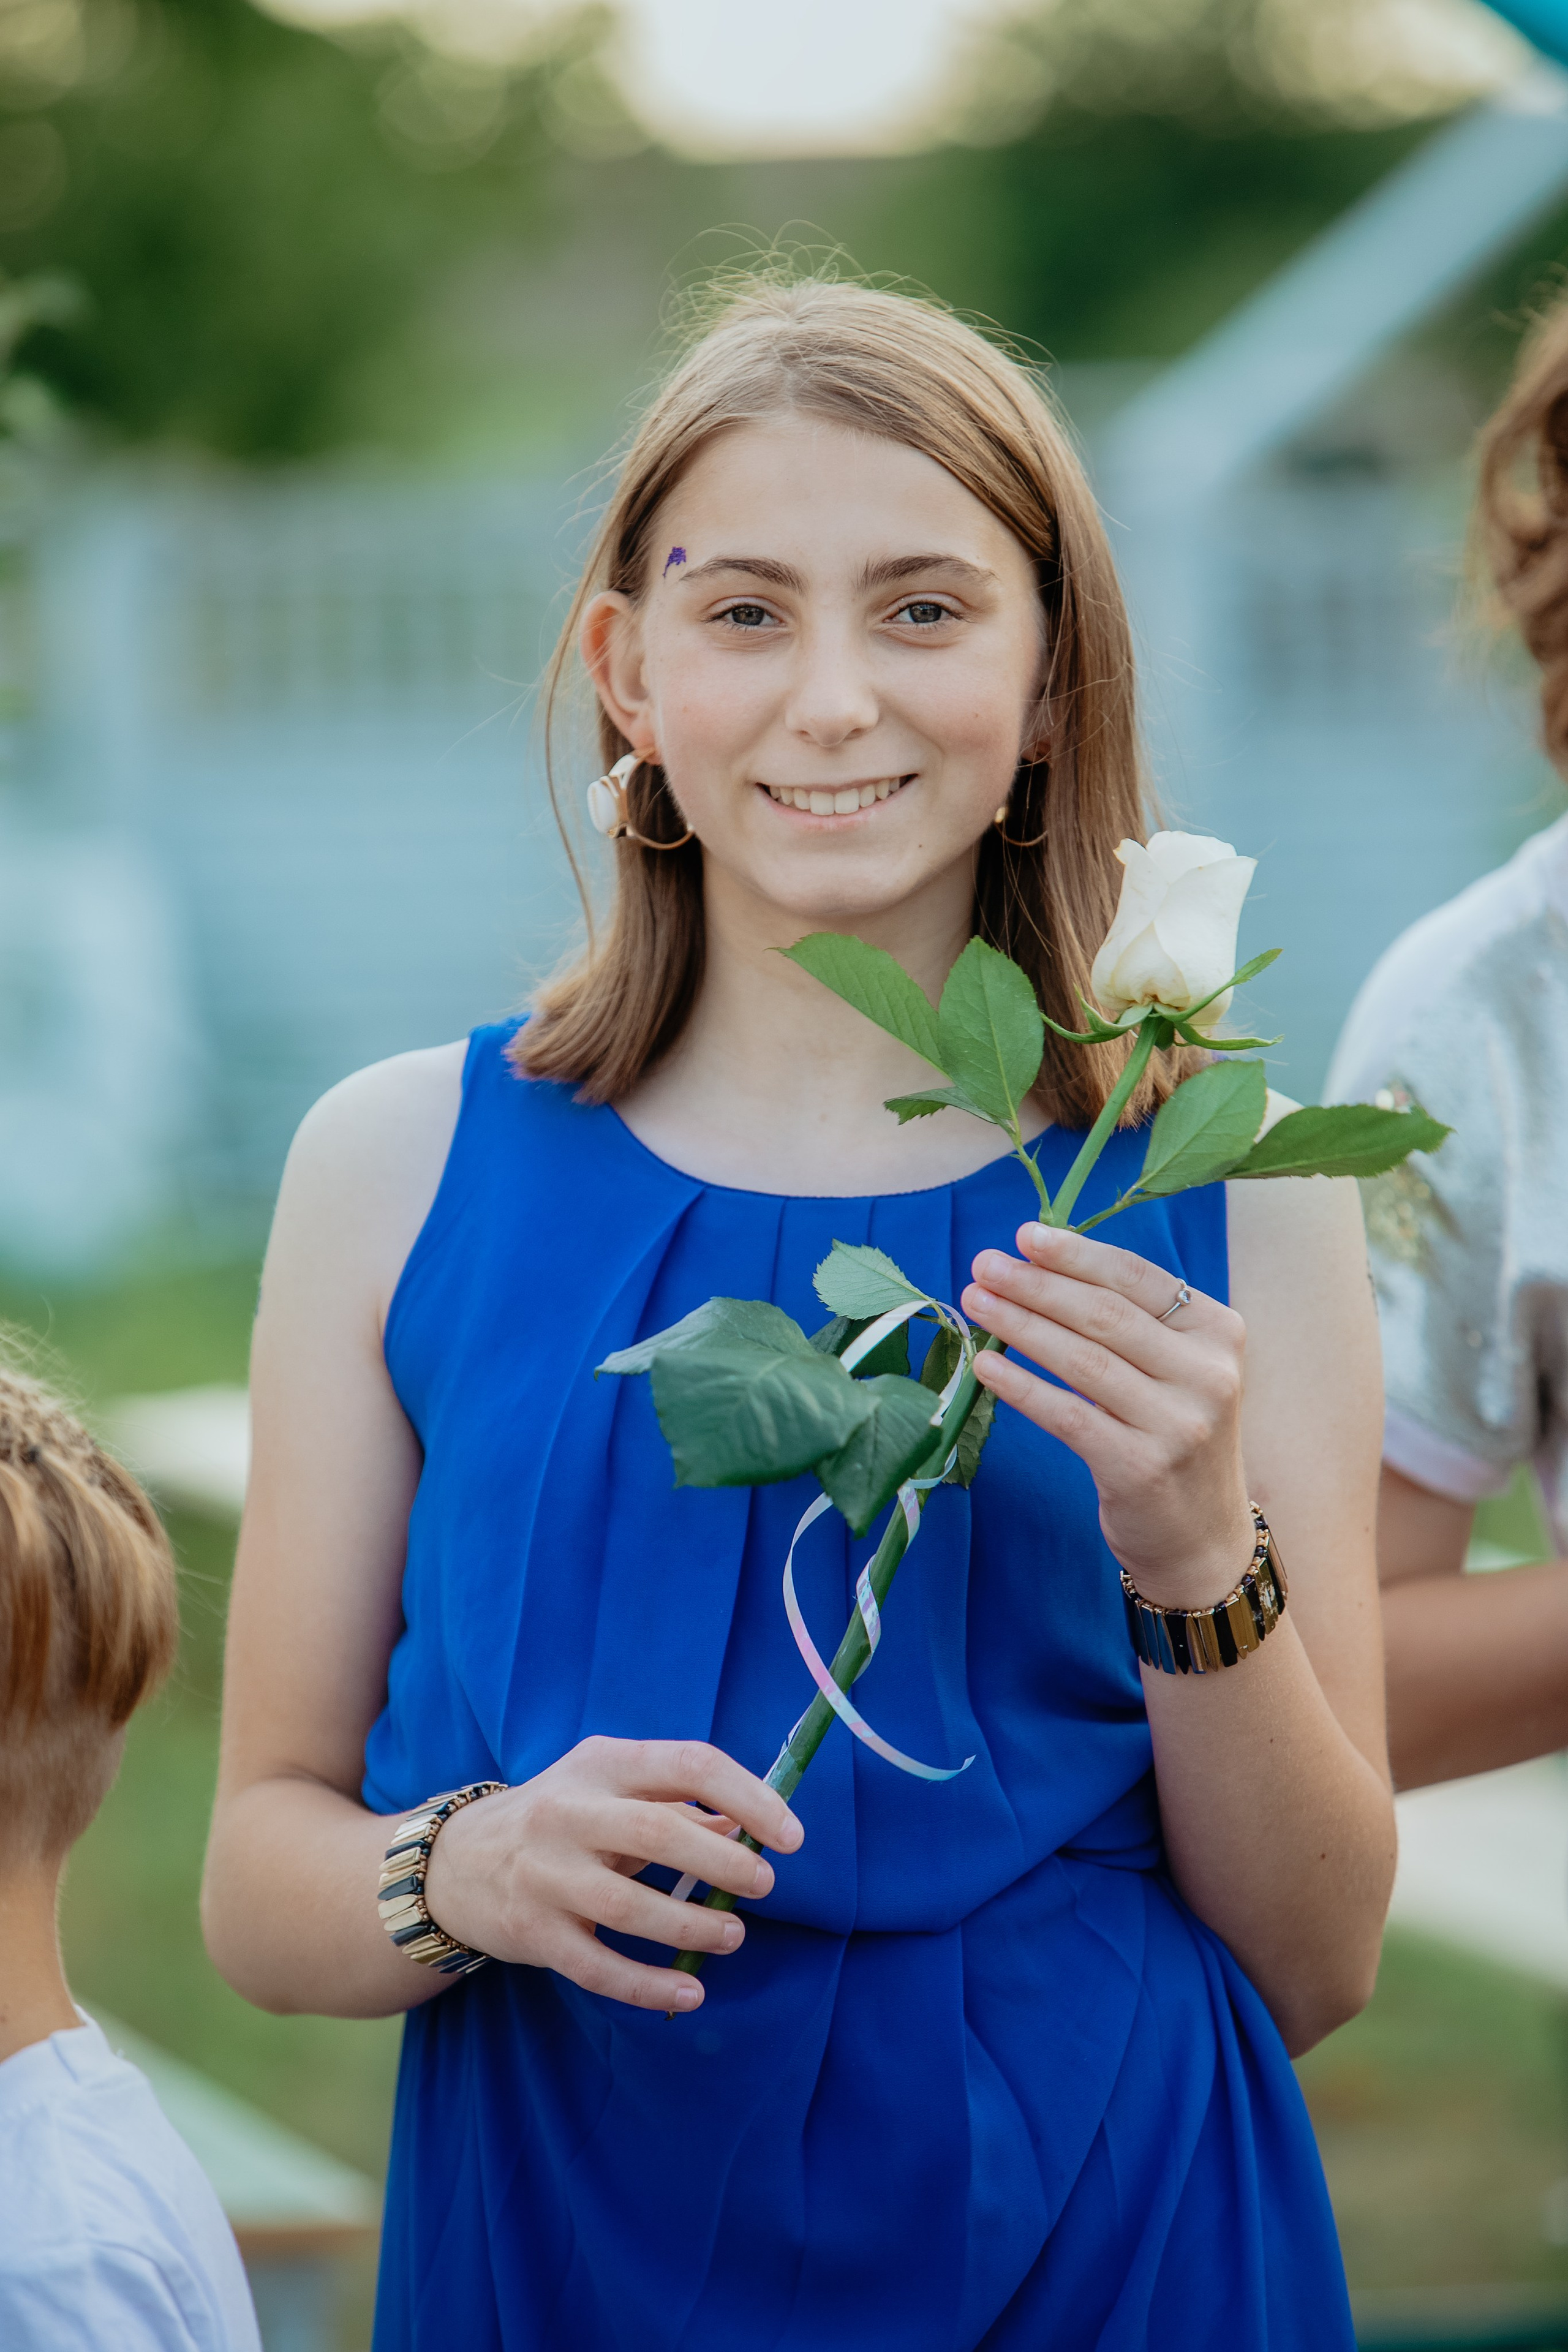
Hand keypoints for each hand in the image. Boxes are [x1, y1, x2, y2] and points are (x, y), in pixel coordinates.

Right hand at [421, 1737, 803, 2012]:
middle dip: (723, 1863)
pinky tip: (690, 1992)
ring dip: (692, 1927)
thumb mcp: (611, 1788)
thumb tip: (747, 1827)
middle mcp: (569, 1813)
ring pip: (630, 1907)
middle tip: (764, 1885)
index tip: (791, 1834)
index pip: (688, 1763)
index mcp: (603, 1763)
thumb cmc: (560, 1817)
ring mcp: (545, 1875)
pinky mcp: (532, 1933)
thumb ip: (678, 1804)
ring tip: (733, 1936)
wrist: (456, 1862)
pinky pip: (599, 1967)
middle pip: (659, 1832)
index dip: (748, 1796)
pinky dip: (649, 1985)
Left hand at [962, 1222, 1253, 1606]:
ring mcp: (1178, 1423)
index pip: (1137, 1278)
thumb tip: (1038, 1264)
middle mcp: (1207, 1375)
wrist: (1201, 1536)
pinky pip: (1066, 1415)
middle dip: (1036, 1285)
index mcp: (1218, 1332)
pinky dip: (1020, 1386)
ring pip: (1081, 1360)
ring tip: (975, 1303)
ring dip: (1020, 1325)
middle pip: (1104, 1315)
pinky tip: (985, 1364)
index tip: (1024, 1237)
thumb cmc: (1171, 1434)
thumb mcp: (1174, 1369)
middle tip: (983, 1265)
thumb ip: (1129, 1321)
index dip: (1076, 1254)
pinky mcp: (1140, 1467)